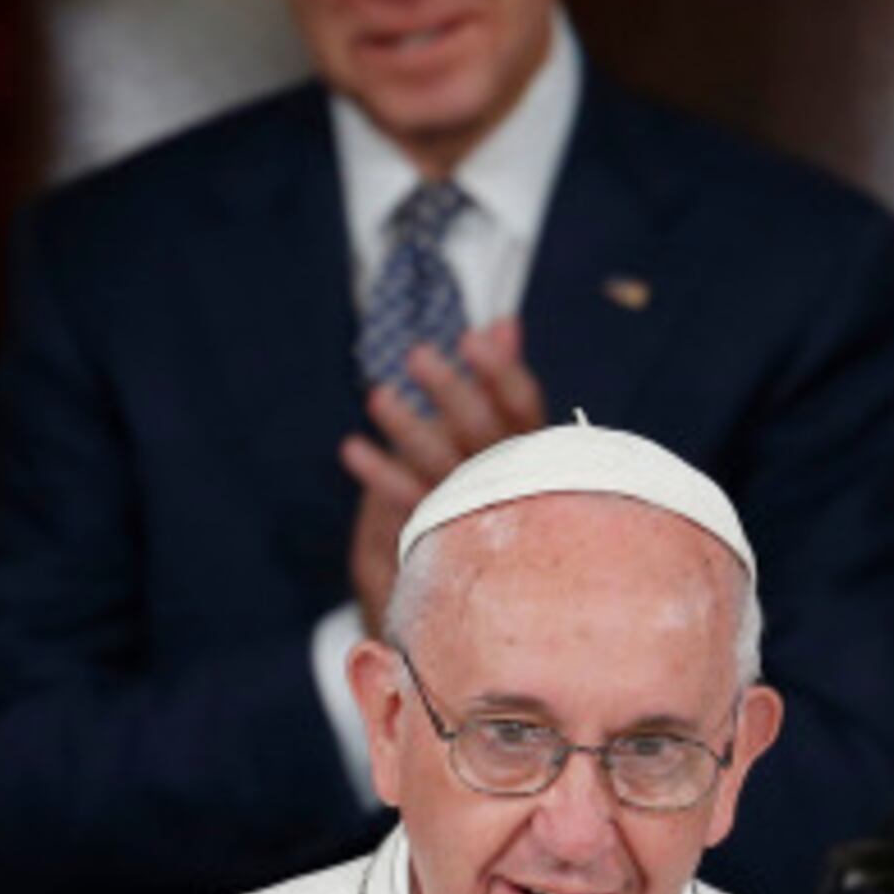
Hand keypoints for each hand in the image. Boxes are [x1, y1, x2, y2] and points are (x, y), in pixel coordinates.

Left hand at [344, 319, 548, 634]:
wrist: (528, 573)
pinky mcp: (448, 535)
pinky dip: (381, 476)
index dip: (498, 372)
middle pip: (482, 430)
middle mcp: (514, 478)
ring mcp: (480, 509)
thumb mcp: (516, 424)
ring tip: (377, 395)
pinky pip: (411, 504)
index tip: (471, 338)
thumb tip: (504, 320)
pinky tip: (352, 449)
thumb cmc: (521, 476)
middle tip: (416, 353)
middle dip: (450, 390)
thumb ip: (506, 374)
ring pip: (442, 466)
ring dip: (408, 429)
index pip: (523, 405)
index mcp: (541, 448)